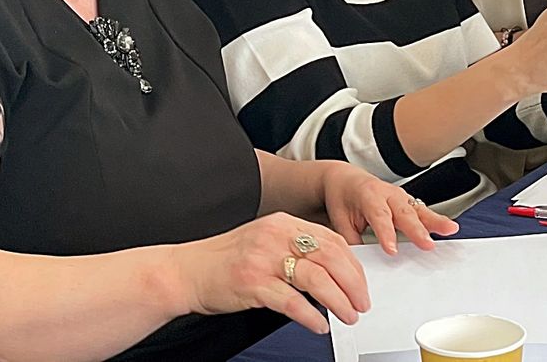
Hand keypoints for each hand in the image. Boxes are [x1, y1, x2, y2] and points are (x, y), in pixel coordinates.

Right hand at [176, 212, 367, 334]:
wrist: (186, 271)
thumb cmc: (225, 259)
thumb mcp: (264, 241)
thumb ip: (294, 247)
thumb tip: (333, 268)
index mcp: (282, 223)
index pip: (331, 239)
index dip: (353, 265)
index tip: (361, 284)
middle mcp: (274, 237)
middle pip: (330, 257)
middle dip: (352, 284)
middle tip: (361, 303)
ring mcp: (263, 259)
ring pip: (316, 279)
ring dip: (338, 301)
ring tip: (347, 316)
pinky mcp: (252, 284)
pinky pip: (292, 302)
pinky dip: (311, 315)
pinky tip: (319, 324)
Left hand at [319, 161, 458, 254]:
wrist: (345, 179)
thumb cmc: (342, 198)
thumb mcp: (339, 220)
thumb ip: (351, 242)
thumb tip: (360, 266)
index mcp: (367, 195)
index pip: (379, 216)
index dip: (386, 233)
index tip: (392, 251)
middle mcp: (386, 194)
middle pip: (404, 212)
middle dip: (417, 229)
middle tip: (427, 245)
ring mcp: (400, 196)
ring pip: (418, 209)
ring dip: (435, 221)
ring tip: (450, 229)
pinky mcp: (408, 202)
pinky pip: (423, 211)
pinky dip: (436, 220)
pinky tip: (449, 228)